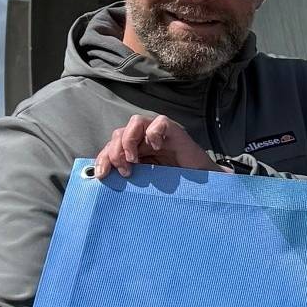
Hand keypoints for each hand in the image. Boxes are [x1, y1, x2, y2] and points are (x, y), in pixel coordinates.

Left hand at [95, 114, 220, 179]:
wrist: (203, 183)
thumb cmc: (176, 183)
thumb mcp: (146, 180)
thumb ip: (129, 175)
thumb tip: (102, 178)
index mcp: (135, 150)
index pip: (111, 147)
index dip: (103, 158)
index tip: (103, 175)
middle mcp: (144, 139)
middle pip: (118, 134)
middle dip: (115, 152)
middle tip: (125, 171)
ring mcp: (158, 133)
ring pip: (134, 122)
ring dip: (129, 141)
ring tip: (134, 159)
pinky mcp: (173, 131)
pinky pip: (159, 122)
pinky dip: (153, 134)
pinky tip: (157, 148)